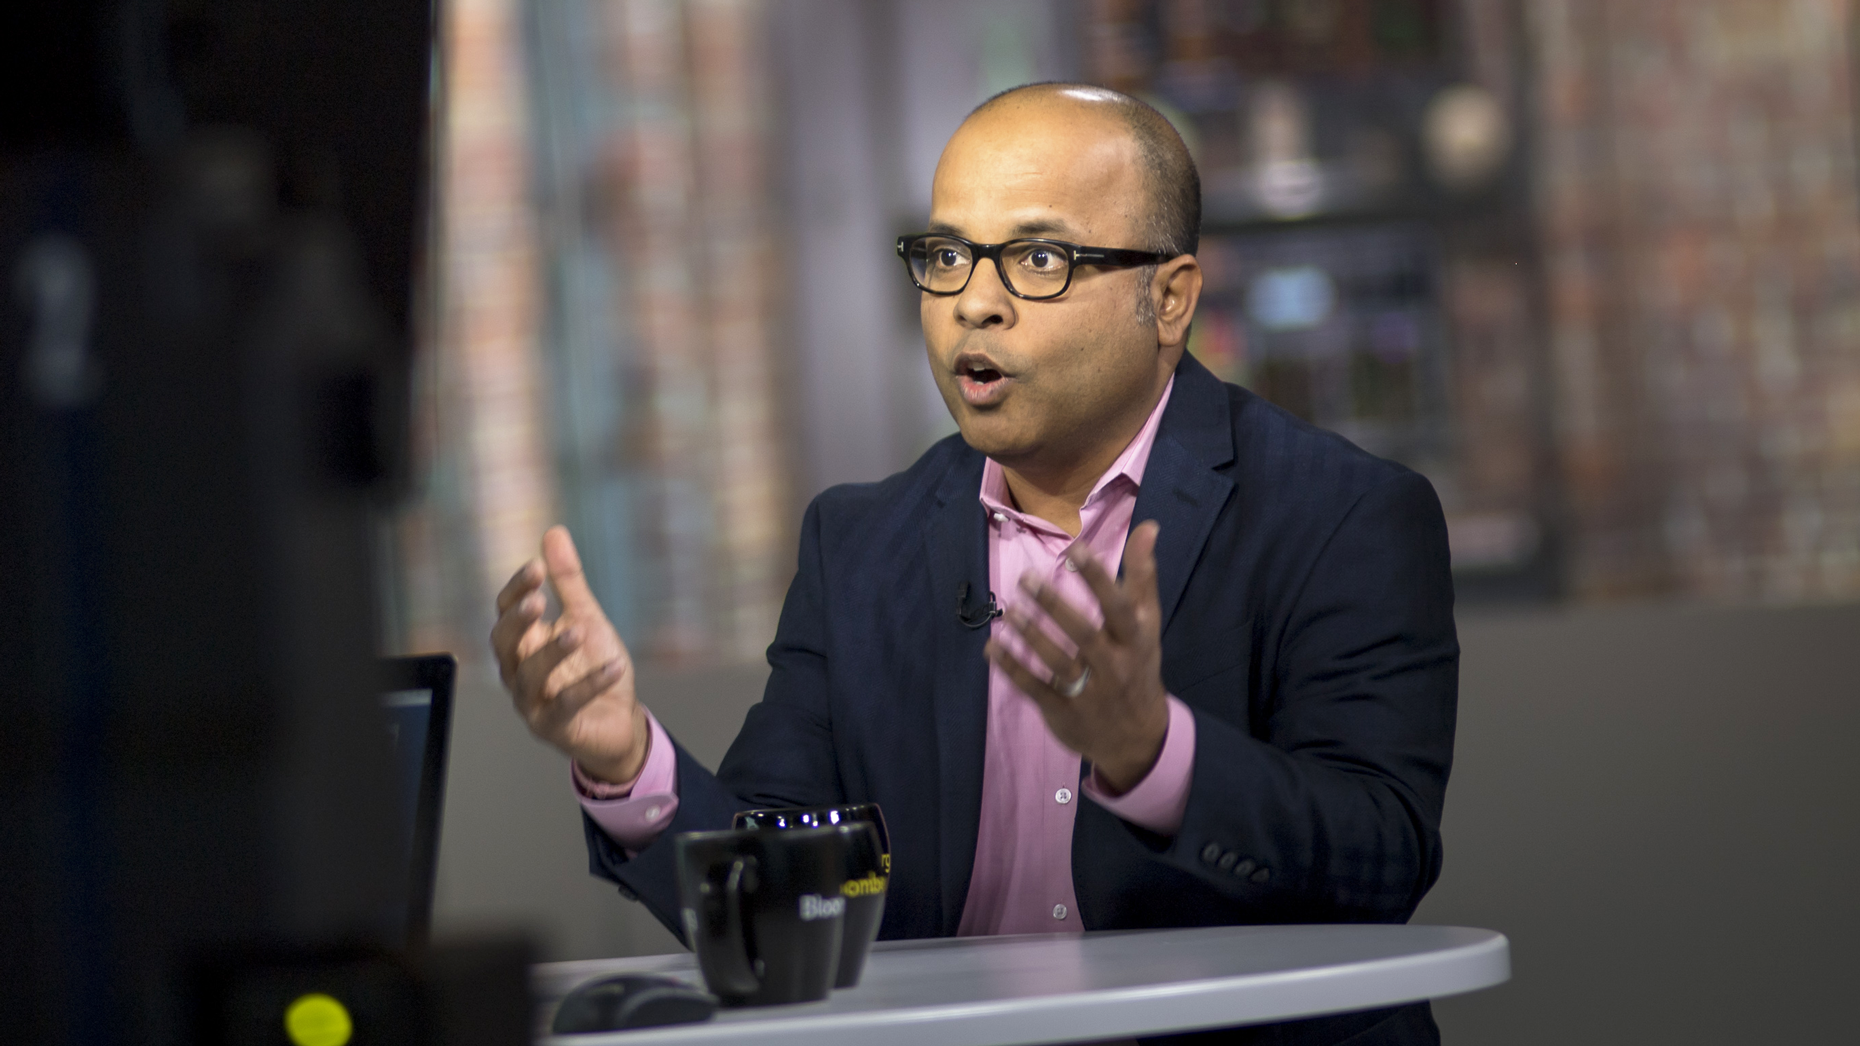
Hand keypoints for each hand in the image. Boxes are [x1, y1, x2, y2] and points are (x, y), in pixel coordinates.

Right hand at [490, 525, 648, 783]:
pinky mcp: (554, 727)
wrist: (618, 720)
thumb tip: (554, 532)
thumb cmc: (593, 666)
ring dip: (551, 653)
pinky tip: (616, 666)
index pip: (505, 611)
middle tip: (538, 600)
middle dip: (518, 621)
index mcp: (524, 642)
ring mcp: (532, 702)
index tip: (537, 566)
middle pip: (503, 643)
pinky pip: (567, 705)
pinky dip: (590, 684)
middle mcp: (519, 671)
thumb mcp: (586, 617)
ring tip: (577, 633)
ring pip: (528, 676)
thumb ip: (568, 581)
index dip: (517, 590)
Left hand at [984, 521, 1169, 793]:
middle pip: (1084, 634)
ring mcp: (1088, 692)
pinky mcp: (1064, 712)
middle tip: (1027, 577)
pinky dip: (1012, 668)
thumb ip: (1142, 577)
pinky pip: (1034, 689)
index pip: (1118, 607)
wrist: (1138, 738)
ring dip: (1031, 636)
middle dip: (1055, 605)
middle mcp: (1113, 666)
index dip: (1099, 579)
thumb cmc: (1138, 666)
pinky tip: (992, 647)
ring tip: (1010, 611)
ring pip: (1057, 663)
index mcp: (1134, 640)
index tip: (1077, 550)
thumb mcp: (1147, 625)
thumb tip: (1148, 527)